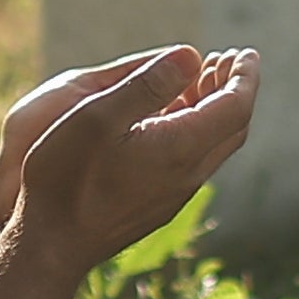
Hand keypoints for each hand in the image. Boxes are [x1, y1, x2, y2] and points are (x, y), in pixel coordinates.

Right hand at [18, 46, 257, 269]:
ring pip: (213, 146)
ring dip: (215, 110)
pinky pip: (193, 161)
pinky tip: (171, 119)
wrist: (51, 245)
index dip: (245, 76)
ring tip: (201, 81)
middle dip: (235, 89)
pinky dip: (196, 130)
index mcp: (181, 148)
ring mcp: (175, 195)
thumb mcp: (98, 116)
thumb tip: (191, 55)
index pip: (236, 106)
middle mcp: (188, 175)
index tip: (247, 53)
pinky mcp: (158, 206)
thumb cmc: (65, 176)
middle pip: (232, 127)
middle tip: (227, 60)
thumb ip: (146, 84)